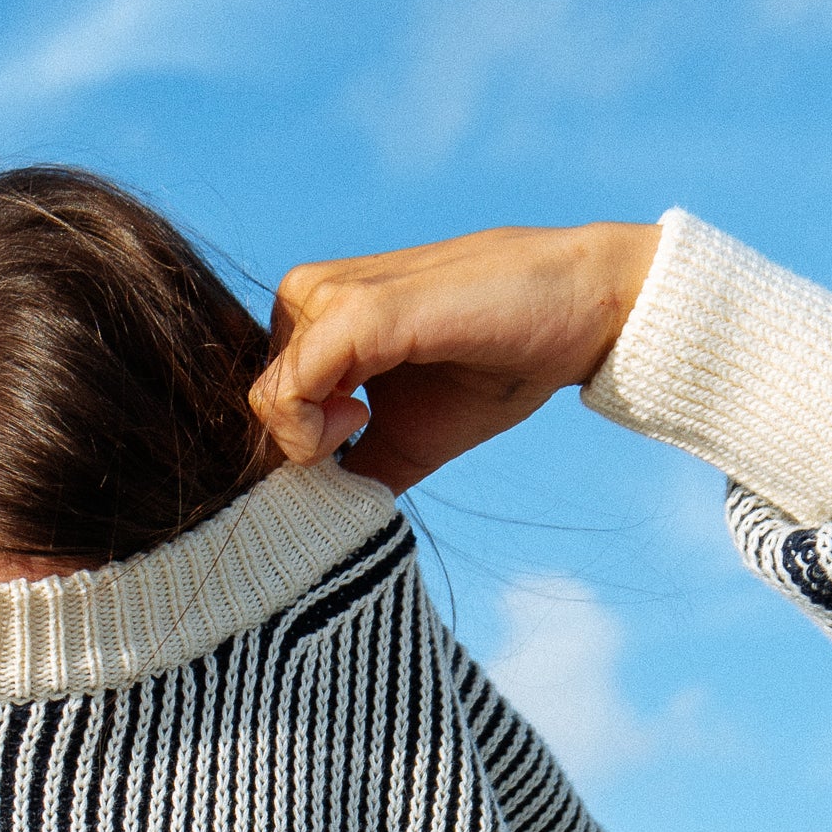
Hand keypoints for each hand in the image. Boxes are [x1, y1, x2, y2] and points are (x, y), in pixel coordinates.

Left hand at [249, 221, 661, 494]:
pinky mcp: (360, 311)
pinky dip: (312, 430)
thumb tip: (309, 533)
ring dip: (304, 440)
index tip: (340, 460)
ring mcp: (332, 298)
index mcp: (319, 322)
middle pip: (254, 406)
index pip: (262, 405)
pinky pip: (290, 387)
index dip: (287, 456)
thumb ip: (353, 472)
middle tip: (354, 442)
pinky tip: (359, 419)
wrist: (577, 315)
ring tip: (361, 423)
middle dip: (294, 452)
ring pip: (263, 398)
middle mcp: (313, 298)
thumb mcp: (408, 438)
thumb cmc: (497, 369)